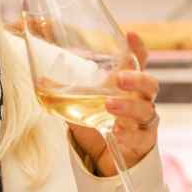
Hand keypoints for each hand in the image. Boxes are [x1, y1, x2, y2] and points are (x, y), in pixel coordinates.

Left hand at [68, 32, 159, 176]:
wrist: (108, 157)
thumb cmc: (98, 122)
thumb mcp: (80, 103)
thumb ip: (64, 91)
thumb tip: (41, 80)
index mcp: (127, 84)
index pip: (138, 61)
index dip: (137, 47)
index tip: (129, 34)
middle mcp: (140, 100)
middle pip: (149, 84)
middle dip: (136, 79)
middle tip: (118, 78)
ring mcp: (143, 121)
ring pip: (145, 110)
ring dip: (128, 107)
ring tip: (109, 105)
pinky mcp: (142, 142)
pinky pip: (140, 136)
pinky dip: (129, 134)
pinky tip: (117, 131)